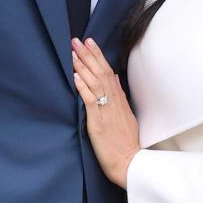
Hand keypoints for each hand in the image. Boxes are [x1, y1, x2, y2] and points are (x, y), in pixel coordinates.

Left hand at [72, 37, 140, 188]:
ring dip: (83, 66)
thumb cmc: (126, 142)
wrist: (129, 163)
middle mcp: (113, 102)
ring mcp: (106, 111)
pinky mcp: (98, 122)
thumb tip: (116, 79)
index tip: (90, 42)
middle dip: (88, 55)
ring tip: (73, 53)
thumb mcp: (127, 115)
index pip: (108, 71)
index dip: (98, 56)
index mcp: (119, 100)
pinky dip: (83, 88)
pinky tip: (75, 77)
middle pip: (101, 72)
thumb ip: (120, 96)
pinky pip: (91, 101)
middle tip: (77, 40)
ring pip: (95, 83)